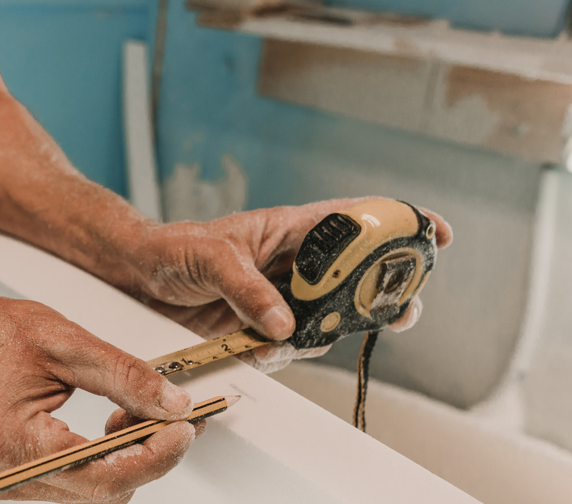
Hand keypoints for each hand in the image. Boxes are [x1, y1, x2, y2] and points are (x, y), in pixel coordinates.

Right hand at [0, 285, 203, 502]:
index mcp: (17, 444)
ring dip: (126, 461)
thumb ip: (126, 377)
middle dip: (147, 456)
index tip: (187, 428)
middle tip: (172, 415)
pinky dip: (105, 462)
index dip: (155, 456)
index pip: (103, 473)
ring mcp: (11, 486)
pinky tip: (110, 427)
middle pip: (104, 493)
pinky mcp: (18, 481)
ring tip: (131, 414)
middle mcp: (11, 478)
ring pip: (95, 494)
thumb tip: (174, 406)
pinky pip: (77, 487)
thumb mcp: (67, 344)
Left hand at [126, 198, 452, 373]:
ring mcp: (283, 298)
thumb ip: (248, 289)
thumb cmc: (172, 250)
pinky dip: (291, 352)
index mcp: (290, 229)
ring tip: (336, 334)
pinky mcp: (265, 329)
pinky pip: (294, 346)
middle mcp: (294, 264)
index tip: (435, 232)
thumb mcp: (209, 258)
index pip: (356, 219)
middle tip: (407, 306)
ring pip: (333, 315)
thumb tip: (283, 323)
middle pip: (358, 275)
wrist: (137, 280)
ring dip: (342, 328)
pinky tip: (272, 348)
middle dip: (388, 290)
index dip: (398, 221)